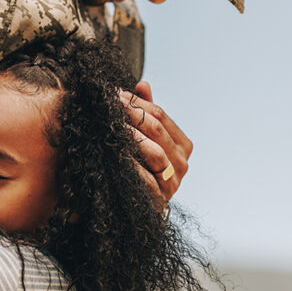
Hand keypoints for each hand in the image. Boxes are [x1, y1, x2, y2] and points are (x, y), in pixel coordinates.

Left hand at [119, 81, 192, 205]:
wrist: (137, 206)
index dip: (137, 102)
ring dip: (132, 137)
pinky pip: (145, 178)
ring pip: (155, 152)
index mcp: (182, 145)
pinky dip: (130, 164)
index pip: (161, 115)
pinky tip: (114, 153)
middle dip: (131, 114)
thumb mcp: (145, 138)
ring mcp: (172, 182)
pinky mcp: (159, 198)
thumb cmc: (142, 167)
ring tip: (112, 125)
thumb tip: (142, 84)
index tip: (115, 94)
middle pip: (157, 130)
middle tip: (110, 105)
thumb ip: (146, 113)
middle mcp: (181, 163)